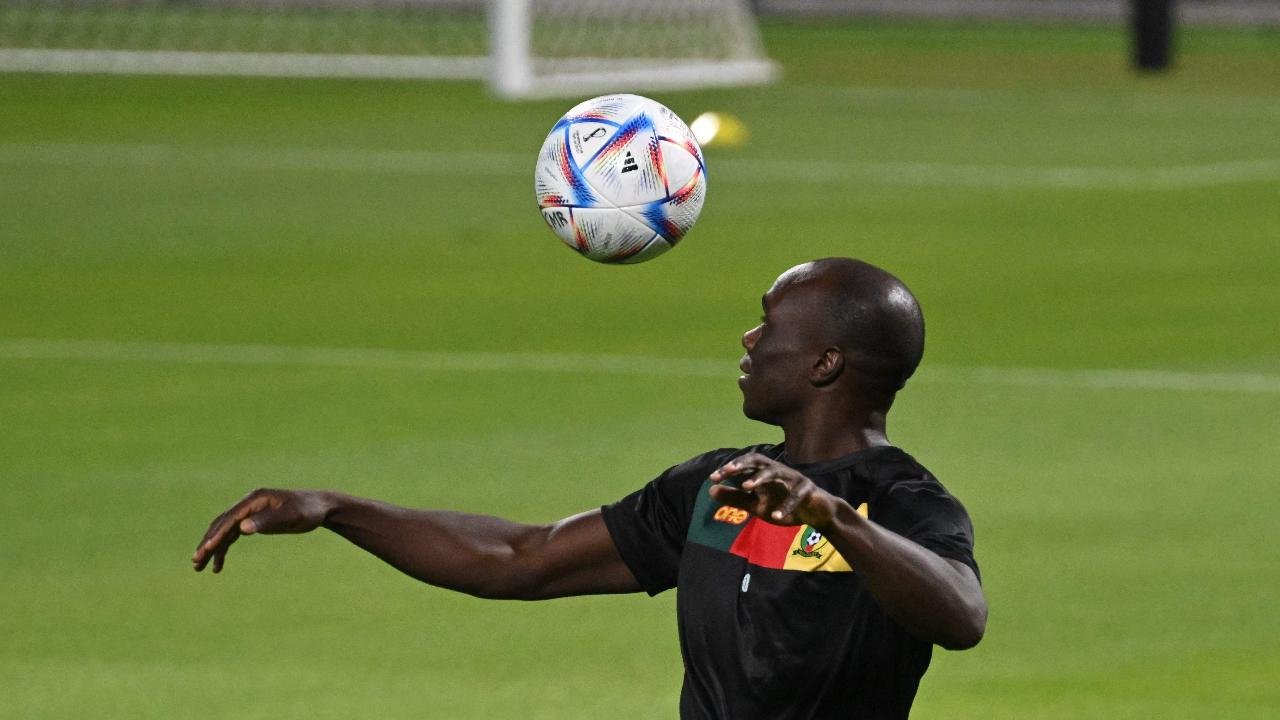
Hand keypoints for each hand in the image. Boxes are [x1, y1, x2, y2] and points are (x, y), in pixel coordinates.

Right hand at [192, 489, 332, 572]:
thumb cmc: (308, 510)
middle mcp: (249, 503)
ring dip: (212, 548)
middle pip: (221, 524)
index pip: (230, 519)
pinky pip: (232, 535)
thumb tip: (242, 529)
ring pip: (224, 531)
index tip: (205, 551)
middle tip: (195, 562)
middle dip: (208, 543)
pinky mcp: (254, 520)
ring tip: (200, 567)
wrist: (321, 507)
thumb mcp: (291, 517)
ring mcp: (250, 511)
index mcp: (255, 499)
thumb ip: (268, 521)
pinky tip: (218, 564)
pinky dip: (223, 548)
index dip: (216, 535)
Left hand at [708, 453, 835, 527]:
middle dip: (743, 464)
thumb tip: (711, 490)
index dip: (729, 470)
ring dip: (761, 478)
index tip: (713, 478)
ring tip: (746, 486)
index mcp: (764, 474)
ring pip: (777, 472)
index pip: (744, 466)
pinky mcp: (807, 490)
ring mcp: (793, 479)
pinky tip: (775, 516)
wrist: (815, 515)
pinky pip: (796, 496)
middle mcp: (778, 471)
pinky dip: (785, 506)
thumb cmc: (784, 505)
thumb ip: (736, 498)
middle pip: (759, 461)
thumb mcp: (756, 506)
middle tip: (727, 471)